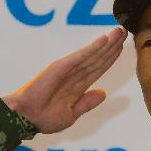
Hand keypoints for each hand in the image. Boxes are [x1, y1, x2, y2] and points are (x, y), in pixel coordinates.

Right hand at [3, 27, 127, 133]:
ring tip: (119, 31)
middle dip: (112, 45)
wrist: (26, 118)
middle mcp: (74, 75)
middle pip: (97, 58)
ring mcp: (68, 69)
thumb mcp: (71, 114)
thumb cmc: (44, 118)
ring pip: (92, 54)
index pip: (98, 68)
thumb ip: (87, 103)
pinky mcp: (61, 67)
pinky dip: (92, 48)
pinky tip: (104, 40)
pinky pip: (80, 57)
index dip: (110, 58)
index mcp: (77, 87)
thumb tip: (103, 93)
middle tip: (124, 31)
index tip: (122, 47)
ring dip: (106, 43)